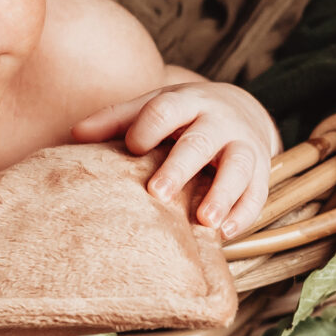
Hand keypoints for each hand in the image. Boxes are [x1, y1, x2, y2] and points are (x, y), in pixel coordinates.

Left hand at [73, 80, 277, 235]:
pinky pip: (257, 193)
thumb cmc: (184, 115)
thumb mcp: (155, 107)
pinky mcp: (261, 171)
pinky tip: (225, 234)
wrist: (242, 110)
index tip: (133, 148)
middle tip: (158, 193)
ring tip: (204, 222)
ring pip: (238, 167)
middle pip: (200, 142)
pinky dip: (244, 213)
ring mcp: (243, 145)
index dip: (149, 127)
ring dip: (222, 194)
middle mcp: (218, 121)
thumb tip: (74, 134)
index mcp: (187, 102)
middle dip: (181, 167)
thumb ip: (118, 119)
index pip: (166, 109)